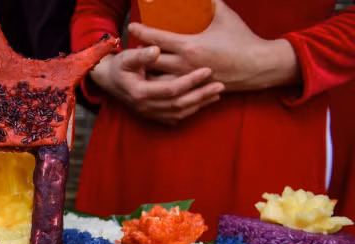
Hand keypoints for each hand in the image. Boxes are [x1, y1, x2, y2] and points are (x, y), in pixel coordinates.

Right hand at [90, 46, 224, 124]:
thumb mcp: (127, 57)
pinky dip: (190, 112)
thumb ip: (142, 55)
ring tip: (216, 95)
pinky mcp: (153, 117)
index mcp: (140, 93)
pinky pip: (174, 118)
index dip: (190, 80)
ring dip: (199, 105)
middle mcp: (145, 107)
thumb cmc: (121, 66)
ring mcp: (149, 114)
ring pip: (179, 113)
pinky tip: (202, 104)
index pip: (171, 89)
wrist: (109, 81)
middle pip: (179, 104)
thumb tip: (156, 51)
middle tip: (220, 85)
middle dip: (201, 95)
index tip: (207, 70)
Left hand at [129, 0, 298, 91]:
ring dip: (147, 70)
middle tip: (134, 45)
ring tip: (140, 63)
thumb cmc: (241, 40)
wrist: (257, 66)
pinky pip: (169, 88)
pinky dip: (158, 82)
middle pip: (150, 61)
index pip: (157, 39)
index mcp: (189, 46)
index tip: (132, 26)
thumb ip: (211, 2)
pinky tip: (154, 77)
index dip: (142, 32)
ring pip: (156, 78)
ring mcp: (187, 79)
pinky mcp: (193, 88)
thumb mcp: (225, 16)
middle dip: (139, 53)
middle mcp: (184, 65)